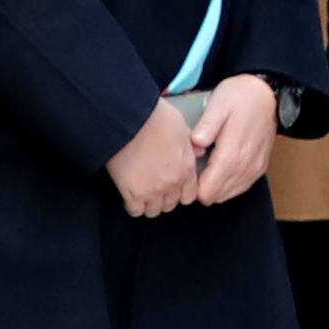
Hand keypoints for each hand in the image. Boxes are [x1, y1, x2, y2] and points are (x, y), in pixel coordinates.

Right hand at [104, 101, 203, 216]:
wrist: (129, 119)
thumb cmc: (154, 118)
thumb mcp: (181, 126)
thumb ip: (191, 144)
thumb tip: (199, 151)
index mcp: (186, 168)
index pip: (189, 195)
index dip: (180, 192)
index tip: (172, 188)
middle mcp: (172, 183)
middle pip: (171, 205)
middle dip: (164, 198)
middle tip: (155, 188)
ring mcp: (152, 190)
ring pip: (154, 211)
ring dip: (148, 204)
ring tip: (142, 193)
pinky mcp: (131, 193)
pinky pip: (135, 211)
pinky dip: (133, 205)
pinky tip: (130, 195)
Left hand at [187, 76, 280, 207]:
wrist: (267, 94)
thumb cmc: (240, 97)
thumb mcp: (219, 104)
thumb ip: (207, 126)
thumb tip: (195, 144)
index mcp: (232, 153)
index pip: (209, 188)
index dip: (193, 189)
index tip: (184, 177)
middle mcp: (245, 166)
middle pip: (217, 195)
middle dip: (200, 189)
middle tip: (190, 173)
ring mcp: (254, 169)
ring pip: (228, 194)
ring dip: (214, 189)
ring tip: (202, 172)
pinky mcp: (259, 168)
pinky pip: (241, 188)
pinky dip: (227, 186)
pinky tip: (218, 174)